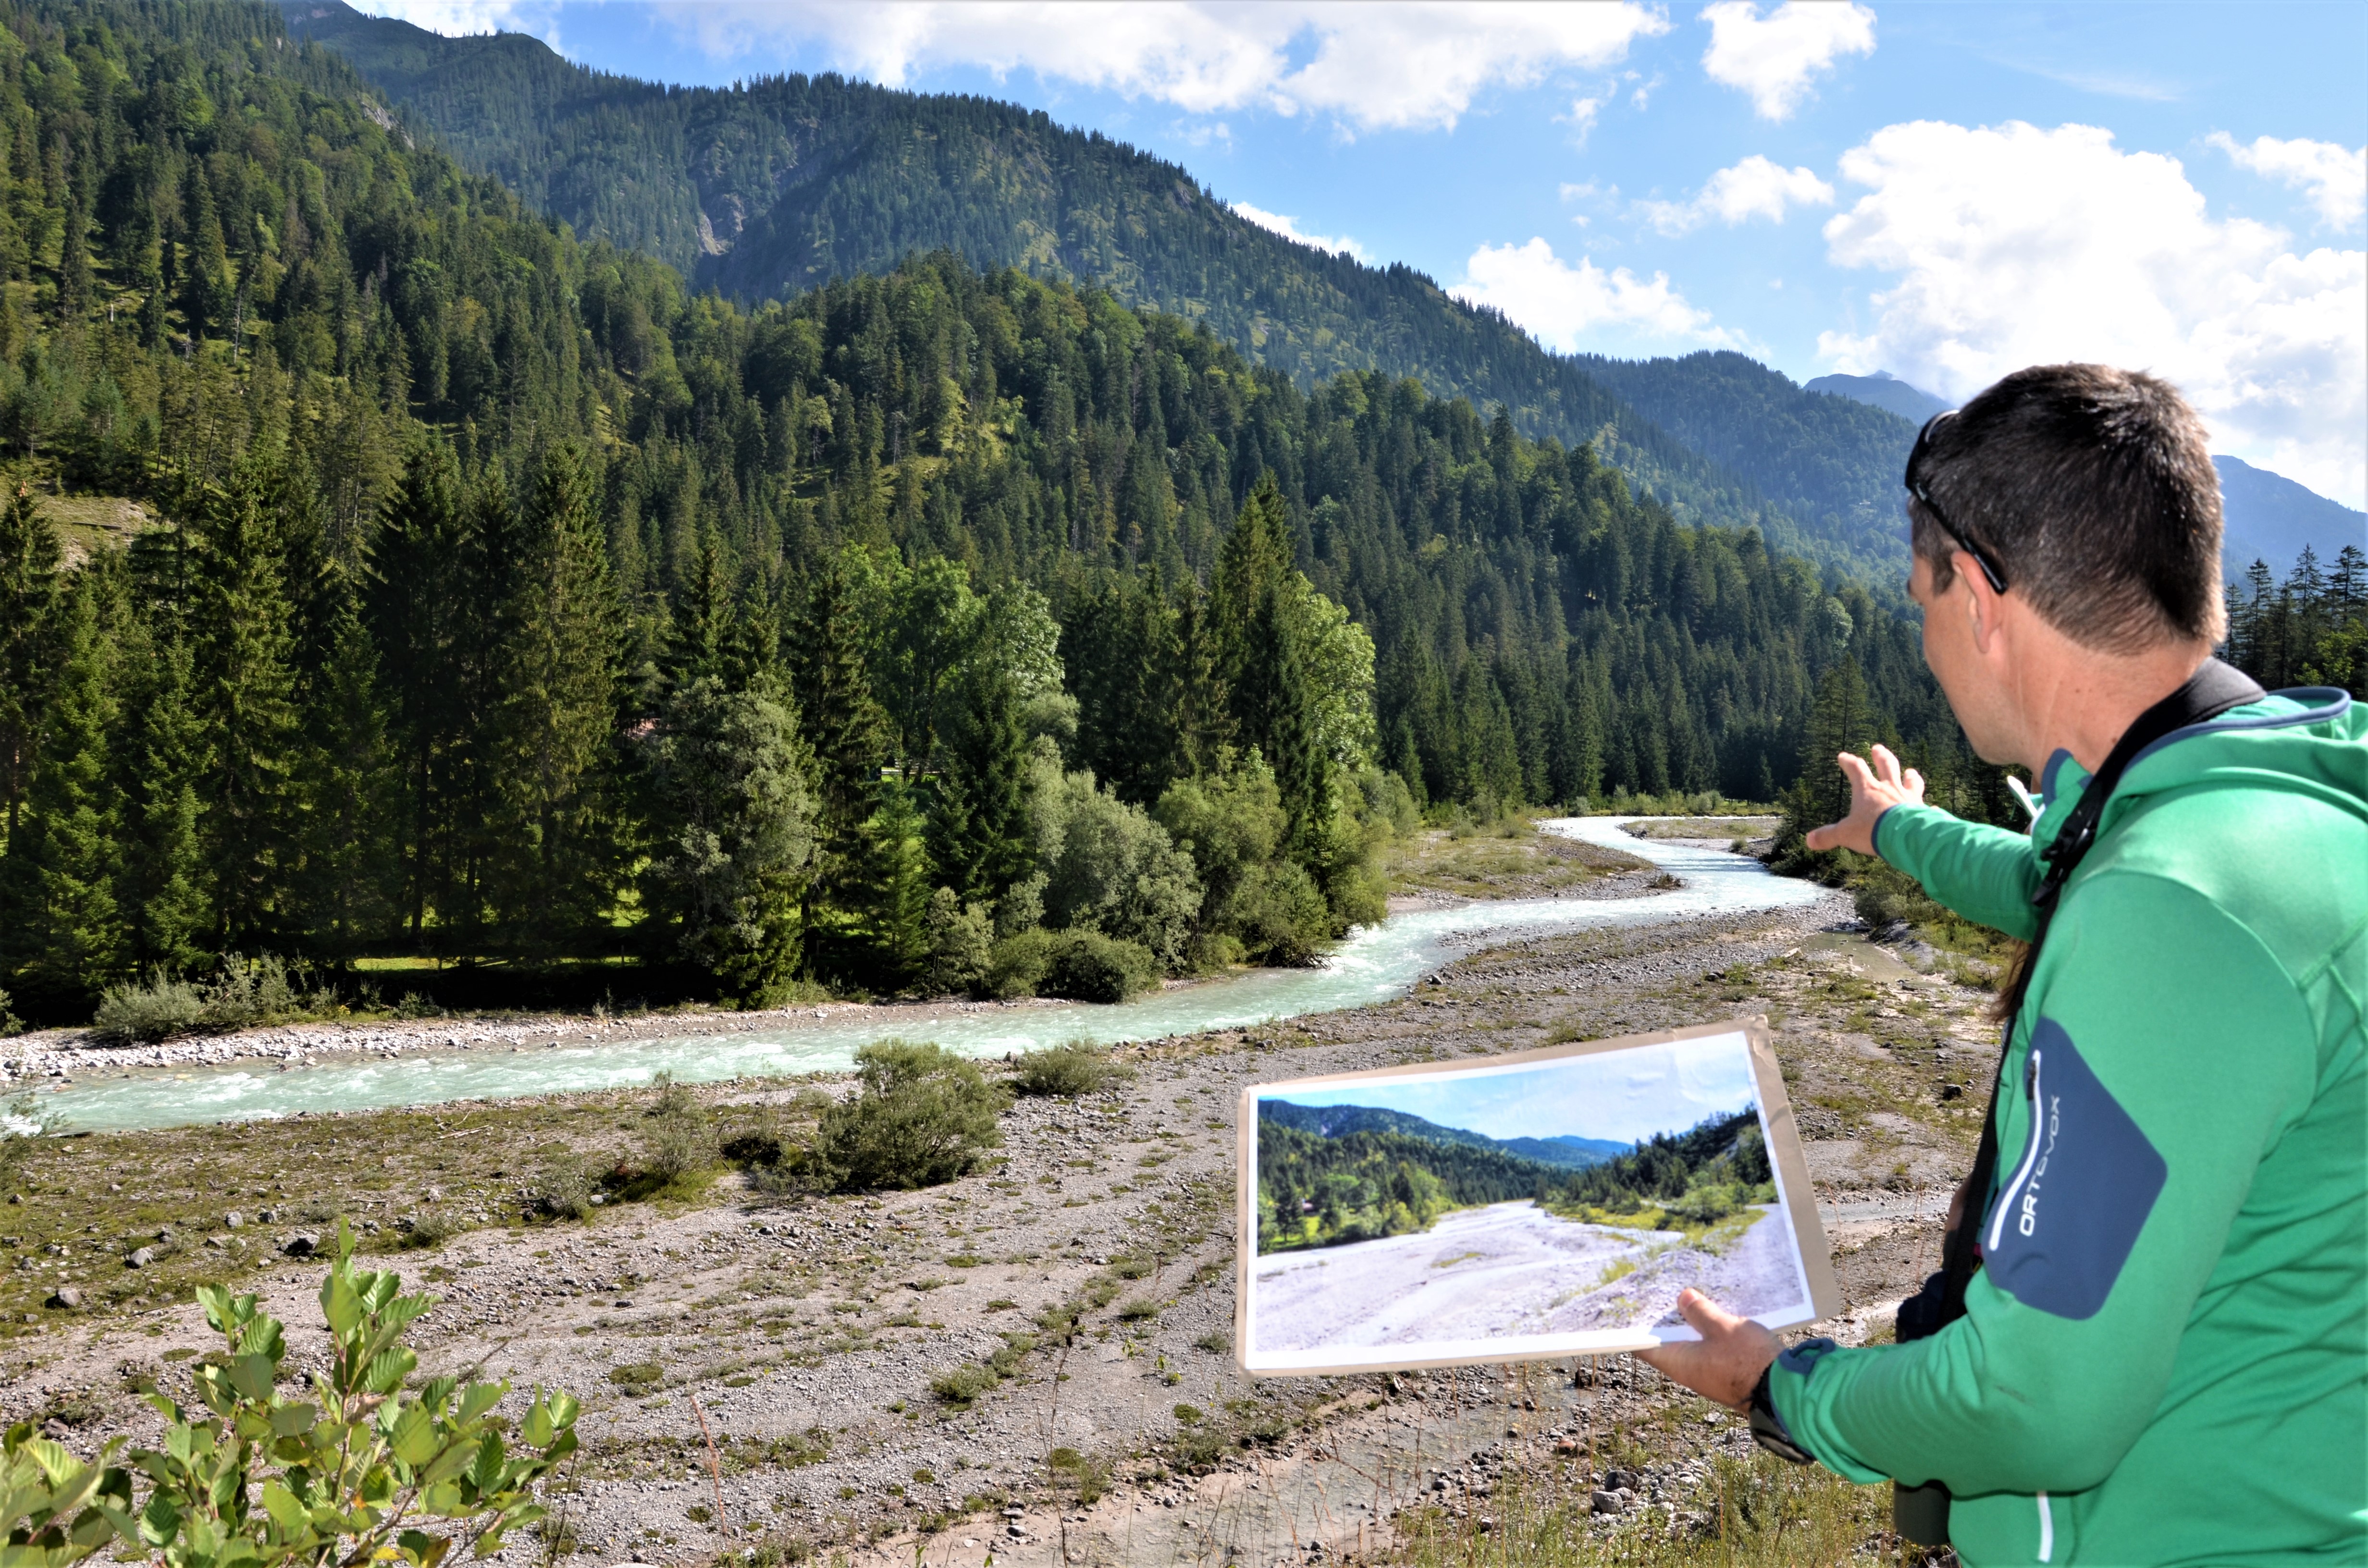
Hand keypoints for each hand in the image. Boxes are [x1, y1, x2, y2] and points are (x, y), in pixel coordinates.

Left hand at [1633, 1288, 1779, 1410]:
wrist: (1785, 1392)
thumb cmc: (1750, 1361)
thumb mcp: (1723, 1328)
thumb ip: (1701, 1313)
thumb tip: (1682, 1298)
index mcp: (1680, 1363)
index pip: (1646, 1347)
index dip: (1635, 1329)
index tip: (1629, 1310)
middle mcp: (1690, 1373)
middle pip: (1669, 1345)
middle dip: (1665, 1321)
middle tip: (1660, 1295)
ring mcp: (1709, 1376)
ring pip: (1691, 1347)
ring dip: (1690, 1327)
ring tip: (1688, 1299)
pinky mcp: (1727, 1375)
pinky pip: (1710, 1352)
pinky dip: (1707, 1335)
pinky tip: (1715, 1317)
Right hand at [1803, 744, 1924, 856]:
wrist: (1904, 836)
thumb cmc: (1872, 830)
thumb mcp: (1845, 834)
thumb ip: (1828, 836)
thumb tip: (1809, 840)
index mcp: (1867, 790)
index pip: (1856, 769)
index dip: (1848, 762)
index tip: (1843, 756)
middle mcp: (1889, 788)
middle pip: (1886, 765)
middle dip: (1880, 756)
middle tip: (1878, 748)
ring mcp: (1908, 797)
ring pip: (1910, 780)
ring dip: (1909, 775)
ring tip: (1910, 771)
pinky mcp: (1923, 810)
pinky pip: (1927, 807)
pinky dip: (1929, 808)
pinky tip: (1933, 808)